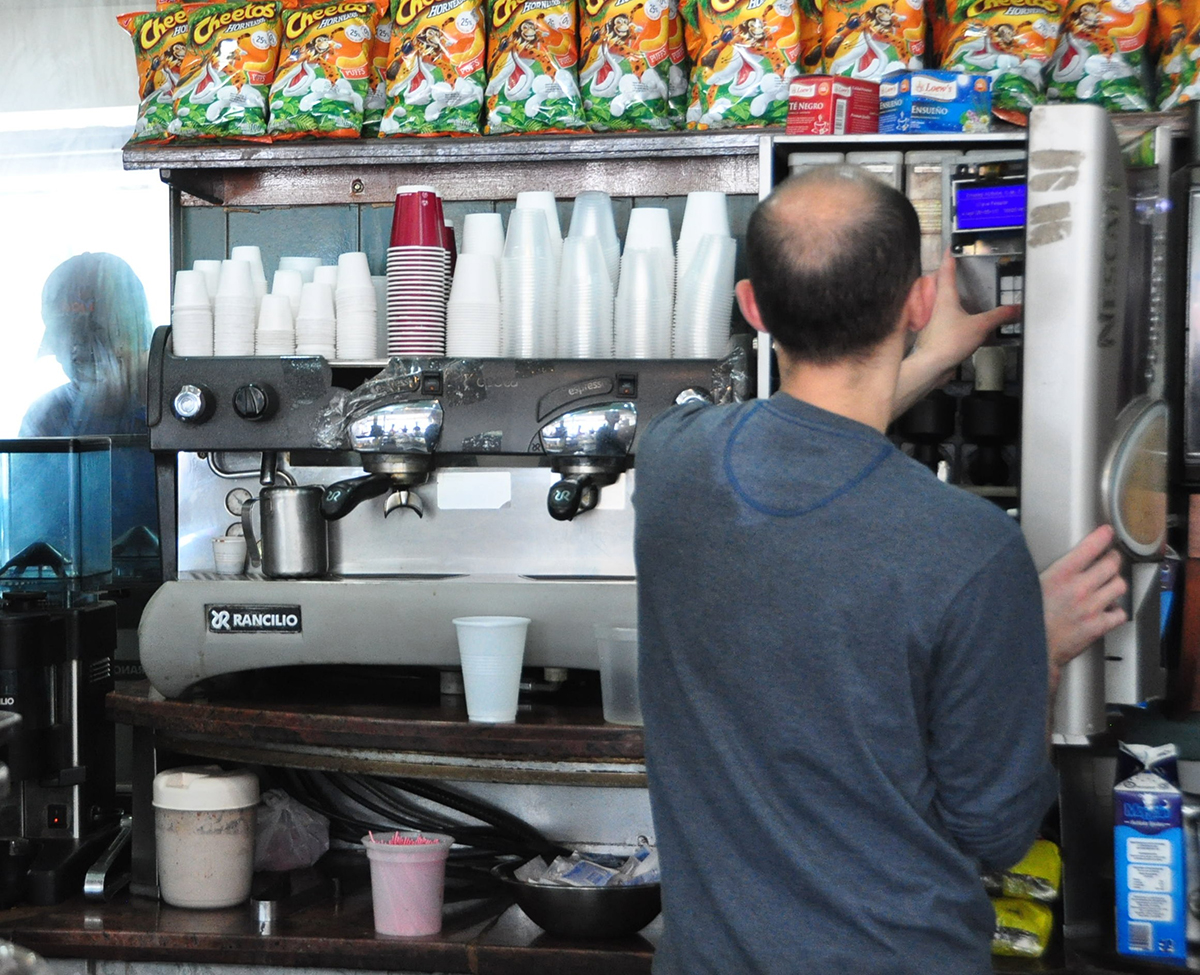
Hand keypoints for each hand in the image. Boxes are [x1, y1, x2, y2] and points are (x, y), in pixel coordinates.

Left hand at [893, 251, 1019, 417]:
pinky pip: (943, 321)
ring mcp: (932, 320)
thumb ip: (999, 316)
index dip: (949, 258)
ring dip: (947, 297)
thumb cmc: (949, 341)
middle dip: (944, 277)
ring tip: (958, 295)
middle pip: (937, 285)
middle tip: (951, 270)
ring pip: (939, 303)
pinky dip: (951, 318)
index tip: (950, 247)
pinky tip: (962, 324)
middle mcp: (934, 306)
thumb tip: (1016, 309)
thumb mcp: (980, 326)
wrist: (931, 365)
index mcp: (944, 297)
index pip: (946, 271)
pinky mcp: (933, 334)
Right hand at [1040, 525, 1127, 694]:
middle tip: (1110, 558)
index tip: (1106, 533)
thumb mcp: (1028, 586)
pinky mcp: (1098, 627)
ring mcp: (1091, 608)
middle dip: (1113, 558)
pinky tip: (1107, 609)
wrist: (1028, 648)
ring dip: (1116, 583)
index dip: (1102, 537)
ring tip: (1109, 584)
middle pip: (1111, 564)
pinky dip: (1116, 611)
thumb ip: (1044, 572)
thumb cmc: (1024, 619)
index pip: (1089, 547)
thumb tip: (1051, 563)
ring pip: (1119, 585)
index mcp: (1060, 575)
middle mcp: (1079, 589)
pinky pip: (1120, 613)